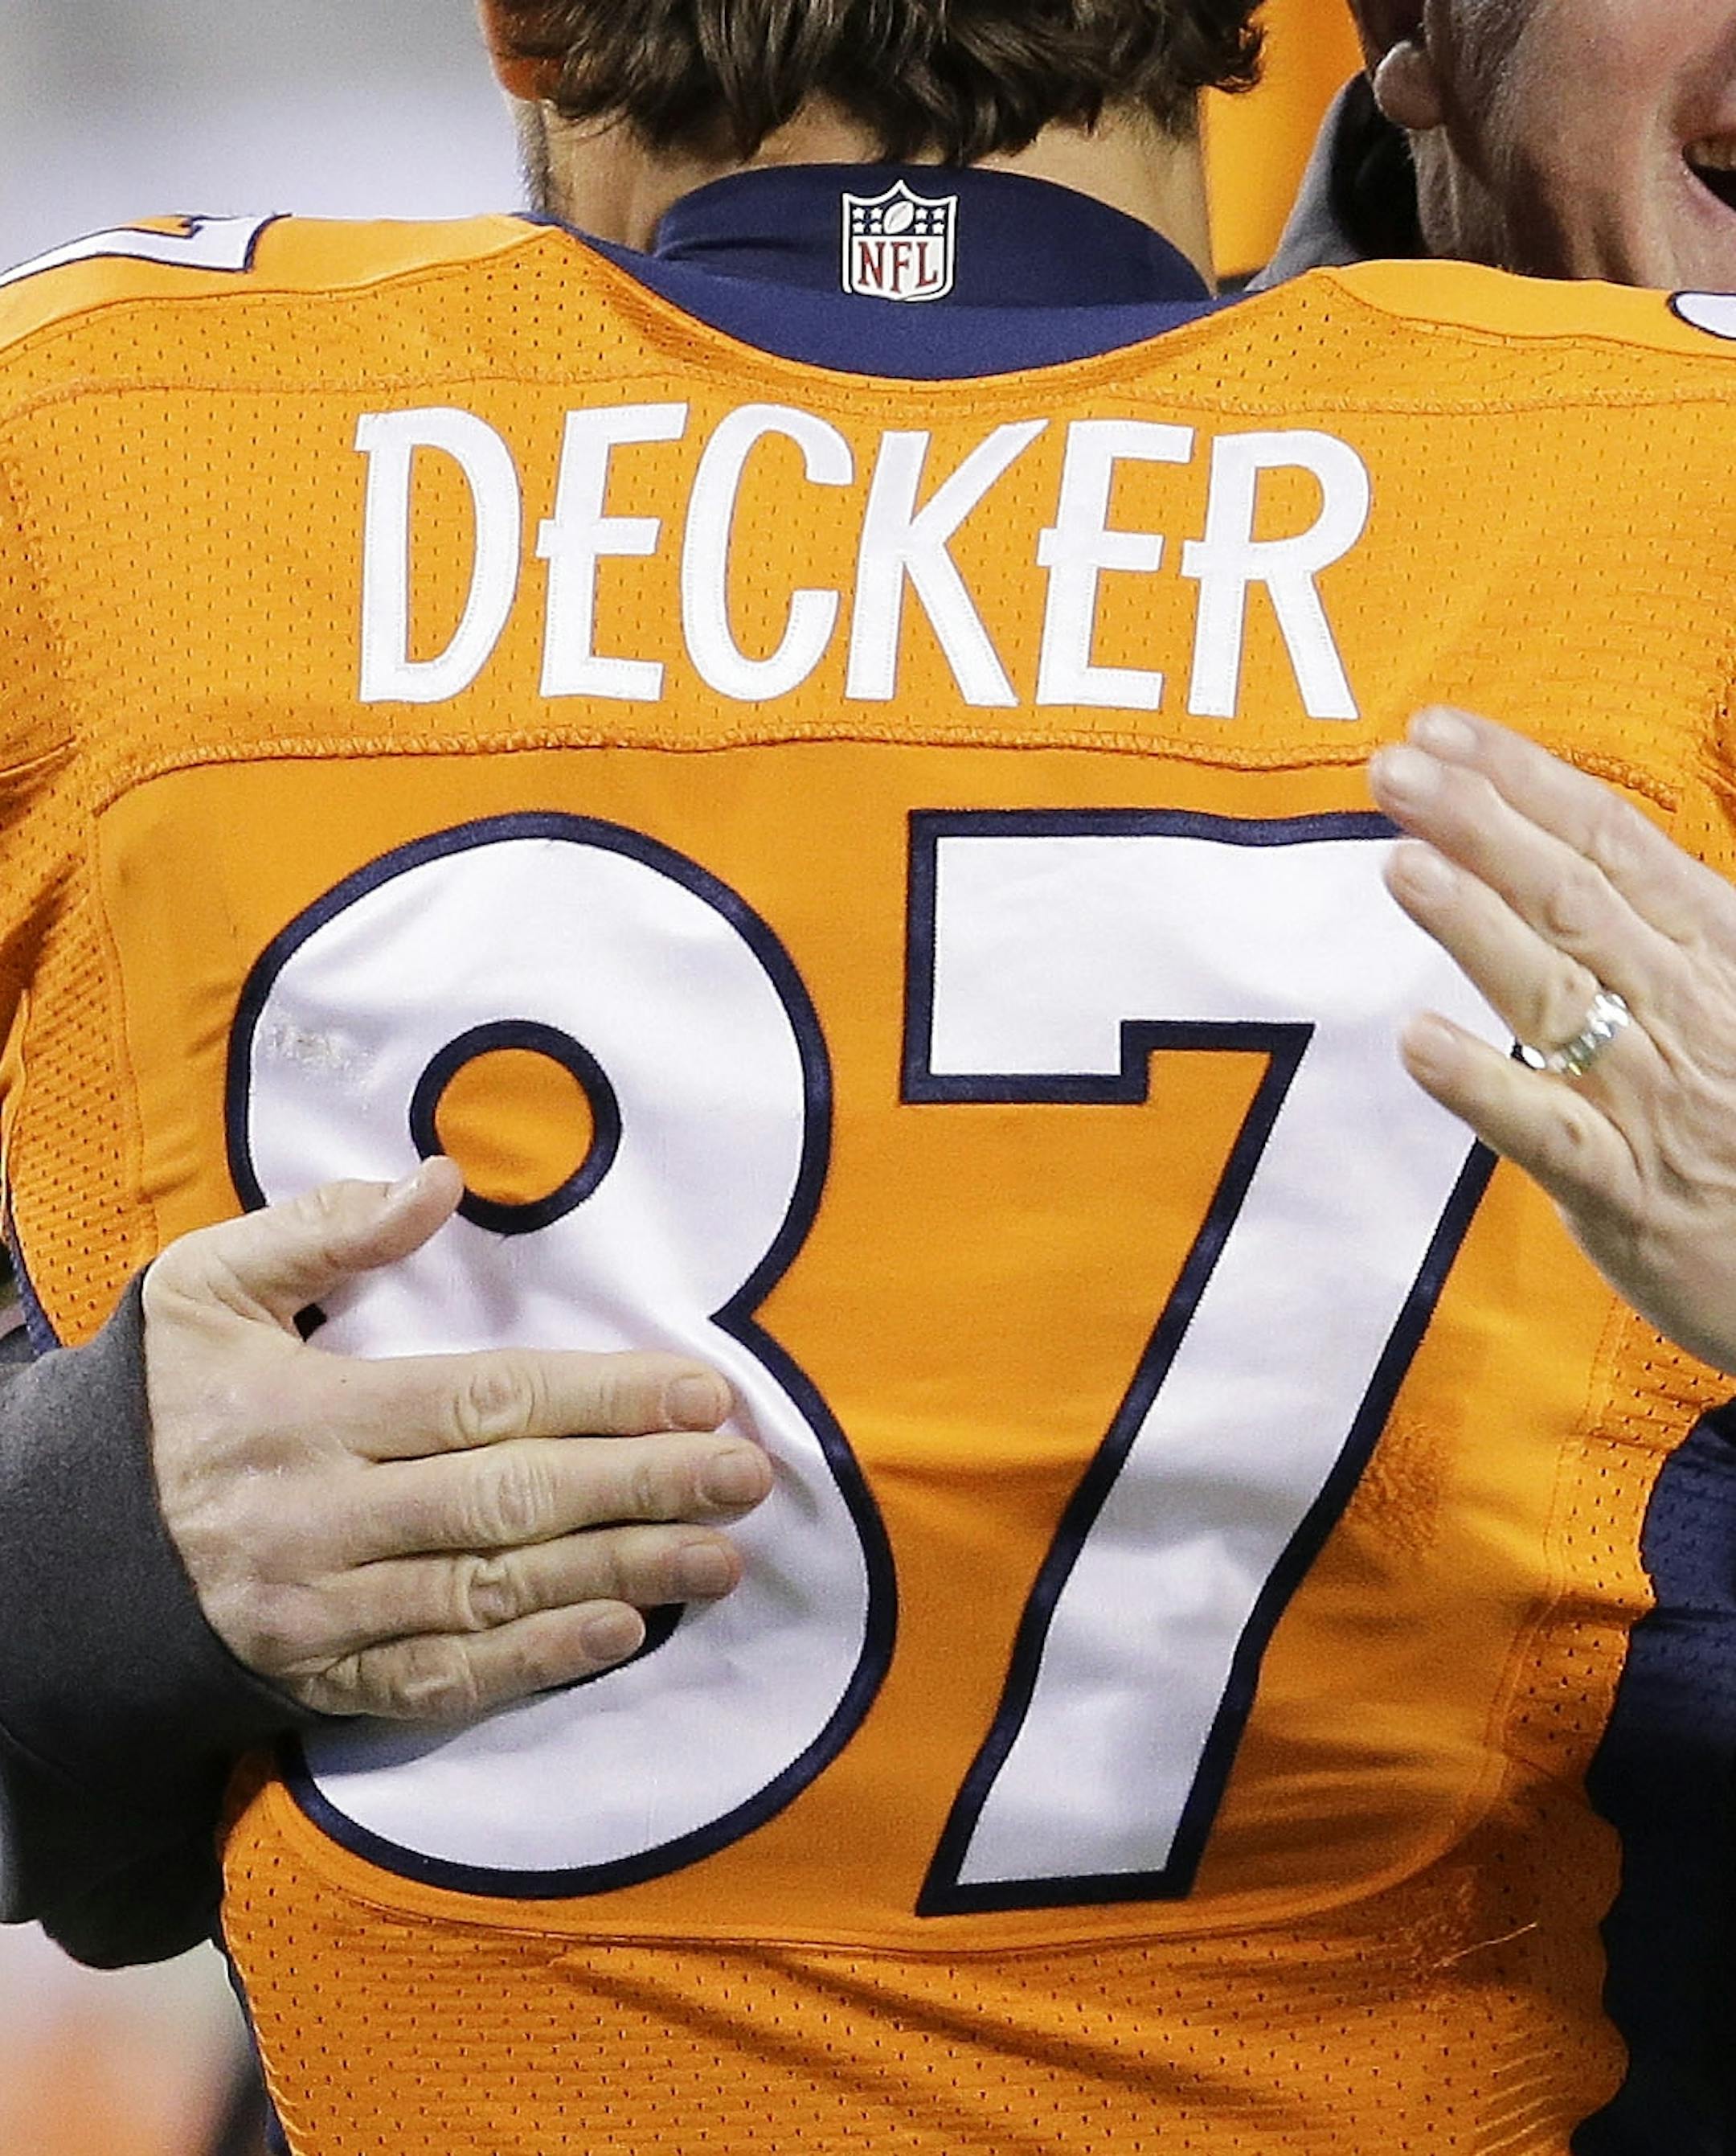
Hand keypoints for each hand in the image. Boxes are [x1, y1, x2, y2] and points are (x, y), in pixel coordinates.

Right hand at [142, 1159, 770, 1718]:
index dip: (602, 1398)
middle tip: (747, 1476)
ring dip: (619, 1574)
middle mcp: (320, 1522)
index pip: (483, 1402)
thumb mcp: (205, 1288)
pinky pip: (442, 1681)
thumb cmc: (160, 1404)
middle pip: (508, 1503)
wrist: (60, 1558)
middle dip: (640, 1488)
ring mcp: (324, 1614)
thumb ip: (321, 1230)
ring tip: (722, 1555)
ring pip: (491, 1594)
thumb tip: (438, 1181)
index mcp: (303, 1416)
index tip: (703, 1393)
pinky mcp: (325, 1681)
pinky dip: (535, 1661)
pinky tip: (622, 1633)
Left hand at [1368, 705, 1735, 1372]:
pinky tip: (1418, 1043)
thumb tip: (1597, 839)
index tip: (1440, 732)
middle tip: (1392, 768)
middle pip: (1571, 898)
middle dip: (1479, 824)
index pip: (1610, 841)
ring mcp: (1653, 1100)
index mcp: (1719, 950)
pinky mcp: (1625, 1193)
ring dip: (1474, 927)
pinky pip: (1548, 1133)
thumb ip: (1671, 919)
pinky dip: (1483, 1086)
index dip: (1521, 779)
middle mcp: (1685, 1010)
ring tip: (1401, 863)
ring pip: (1556, 997)